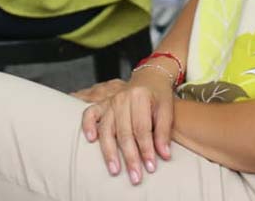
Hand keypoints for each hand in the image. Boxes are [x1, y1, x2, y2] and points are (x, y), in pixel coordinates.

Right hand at [80, 67, 175, 184]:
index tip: (150, 167)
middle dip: (130, 157)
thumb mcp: (167, 109)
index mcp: (140, 97)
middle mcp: (122, 98)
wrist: (148, 79)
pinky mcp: (101, 104)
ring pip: (106, 128)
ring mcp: (110, 101)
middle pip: (124, 132)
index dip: (146, 149)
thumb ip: (164, 132)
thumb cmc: (159, 96)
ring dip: (109, 151)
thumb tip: (163, 155)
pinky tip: (90, 140)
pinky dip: (88, 126)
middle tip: (135, 176)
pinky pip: (90, 114)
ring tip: (114, 170)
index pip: (142, 128)